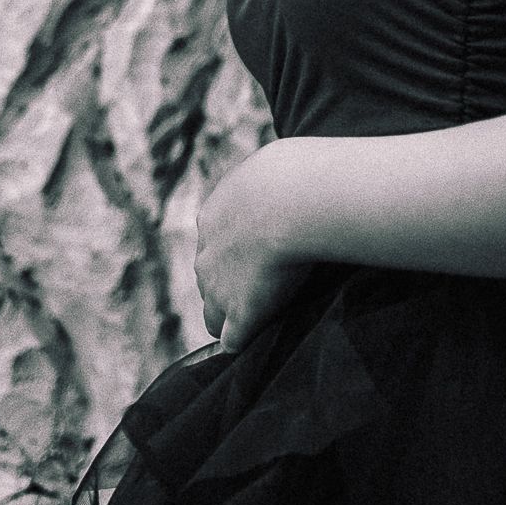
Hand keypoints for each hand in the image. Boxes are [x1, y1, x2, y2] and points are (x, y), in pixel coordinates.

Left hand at [195, 142, 311, 353]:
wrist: (293, 201)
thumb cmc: (295, 175)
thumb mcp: (276, 164)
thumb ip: (275, 176)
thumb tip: (298, 166)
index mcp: (214, 217)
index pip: (217, 243)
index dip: (238, 251)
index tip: (263, 252)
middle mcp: (207, 254)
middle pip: (210, 279)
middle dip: (230, 284)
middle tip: (264, 286)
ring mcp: (219, 288)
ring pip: (214, 313)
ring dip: (232, 316)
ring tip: (259, 321)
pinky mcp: (240, 314)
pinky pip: (232, 339)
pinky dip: (244, 339)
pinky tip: (258, 340)